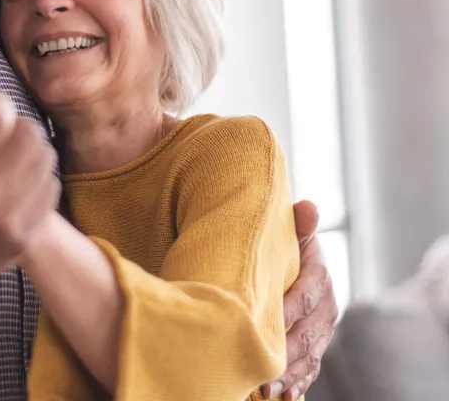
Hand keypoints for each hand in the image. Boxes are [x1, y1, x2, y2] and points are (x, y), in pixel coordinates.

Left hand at [262, 200, 339, 399]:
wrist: (287, 258)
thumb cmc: (282, 243)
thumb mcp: (290, 230)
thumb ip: (299, 222)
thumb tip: (309, 206)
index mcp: (319, 277)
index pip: (304, 297)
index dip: (286, 313)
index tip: (265, 326)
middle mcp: (325, 307)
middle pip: (307, 335)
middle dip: (286, 355)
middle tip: (264, 372)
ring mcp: (321, 330)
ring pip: (309, 356)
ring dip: (290, 375)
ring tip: (268, 390)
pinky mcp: (314, 346)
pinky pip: (309, 368)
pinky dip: (298, 382)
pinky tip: (283, 396)